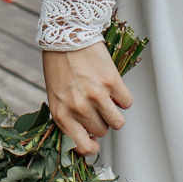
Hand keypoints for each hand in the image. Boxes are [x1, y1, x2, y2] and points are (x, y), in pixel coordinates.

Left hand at [42, 40, 131, 157]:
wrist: (66, 34)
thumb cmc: (58, 63)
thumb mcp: (56, 95)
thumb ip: (68, 116)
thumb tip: (87, 134)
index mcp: (62, 113)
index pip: (82, 146)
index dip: (91, 147)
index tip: (94, 141)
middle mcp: (79, 107)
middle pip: (103, 131)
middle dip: (102, 122)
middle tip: (97, 108)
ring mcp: (96, 95)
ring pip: (118, 122)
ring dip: (114, 113)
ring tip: (108, 100)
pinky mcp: (111, 82)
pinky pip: (127, 102)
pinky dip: (123, 98)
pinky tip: (113, 88)